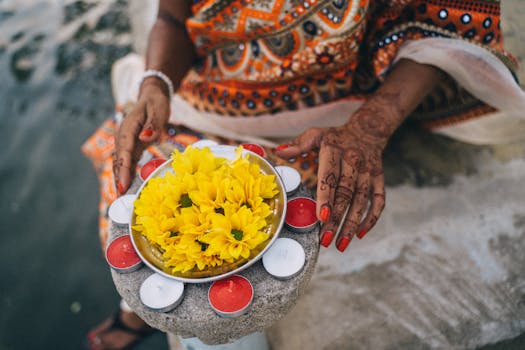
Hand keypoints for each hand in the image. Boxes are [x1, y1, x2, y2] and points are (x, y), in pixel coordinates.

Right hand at [113, 79, 169, 193]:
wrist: (152, 96)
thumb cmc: (156, 103)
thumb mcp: (158, 111)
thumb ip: (153, 125)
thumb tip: (144, 138)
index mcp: (128, 128)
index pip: (124, 151)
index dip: (123, 169)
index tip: (123, 184)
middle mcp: (124, 136)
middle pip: (119, 160)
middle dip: (119, 178)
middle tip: (121, 196)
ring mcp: (126, 141)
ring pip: (120, 162)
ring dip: (120, 178)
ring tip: (121, 196)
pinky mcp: (131, 145)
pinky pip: (127, 161)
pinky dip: (126, 173)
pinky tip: (127, 185)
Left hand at [274, 109, 389, 251]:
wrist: (367, 130)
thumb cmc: (334, 137)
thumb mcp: (315, 135)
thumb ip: (297, 145)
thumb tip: (278, 151)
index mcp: (335, 151)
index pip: (330, 177)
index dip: (325, 198)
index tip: (320, 217)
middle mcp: (354, 162)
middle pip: (345, 194)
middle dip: (336, 219)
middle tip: (325, 240)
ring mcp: (368, 172)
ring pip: (361, 202)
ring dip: (352, 224)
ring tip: (340, 244)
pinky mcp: (379, 179)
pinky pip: (378, 201)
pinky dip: (371, 218)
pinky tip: (360, 235)